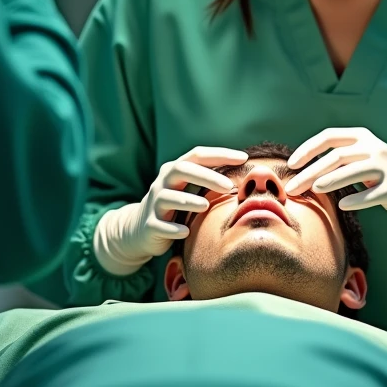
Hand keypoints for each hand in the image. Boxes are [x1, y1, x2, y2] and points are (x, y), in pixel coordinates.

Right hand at [93, 147, 248, 275]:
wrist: (139, 230)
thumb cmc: (175, 207)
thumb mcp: (189, 190)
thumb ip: (210, 181)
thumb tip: (248, 175)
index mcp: (175, 170)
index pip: (197, 155)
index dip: (220, 154)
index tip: (243, 158)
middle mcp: (163, 183)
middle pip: (182, 170)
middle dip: (206, 176)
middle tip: (230, 186)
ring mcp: (154, 204)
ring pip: (167, 197)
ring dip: (188, 200)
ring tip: (206, 205)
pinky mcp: (149, 225)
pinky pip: (159, 225)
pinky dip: (173, 229)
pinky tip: (187, 232)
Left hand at [286, 128, 386, 235]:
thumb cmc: (379, 169)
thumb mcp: (360, 155)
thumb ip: (336, 158)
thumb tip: (300, 171)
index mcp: (360, 136)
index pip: (329, 137)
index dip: (308, 149)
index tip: (290, 165)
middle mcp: (372, 147)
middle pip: (337, 156)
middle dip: (311, 172)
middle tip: (292, 188)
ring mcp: (384, 167)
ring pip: (354, 170)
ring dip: (332, 180)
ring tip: (314, 189)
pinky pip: (373, 193)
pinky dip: (358, 199)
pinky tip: (343, 205)